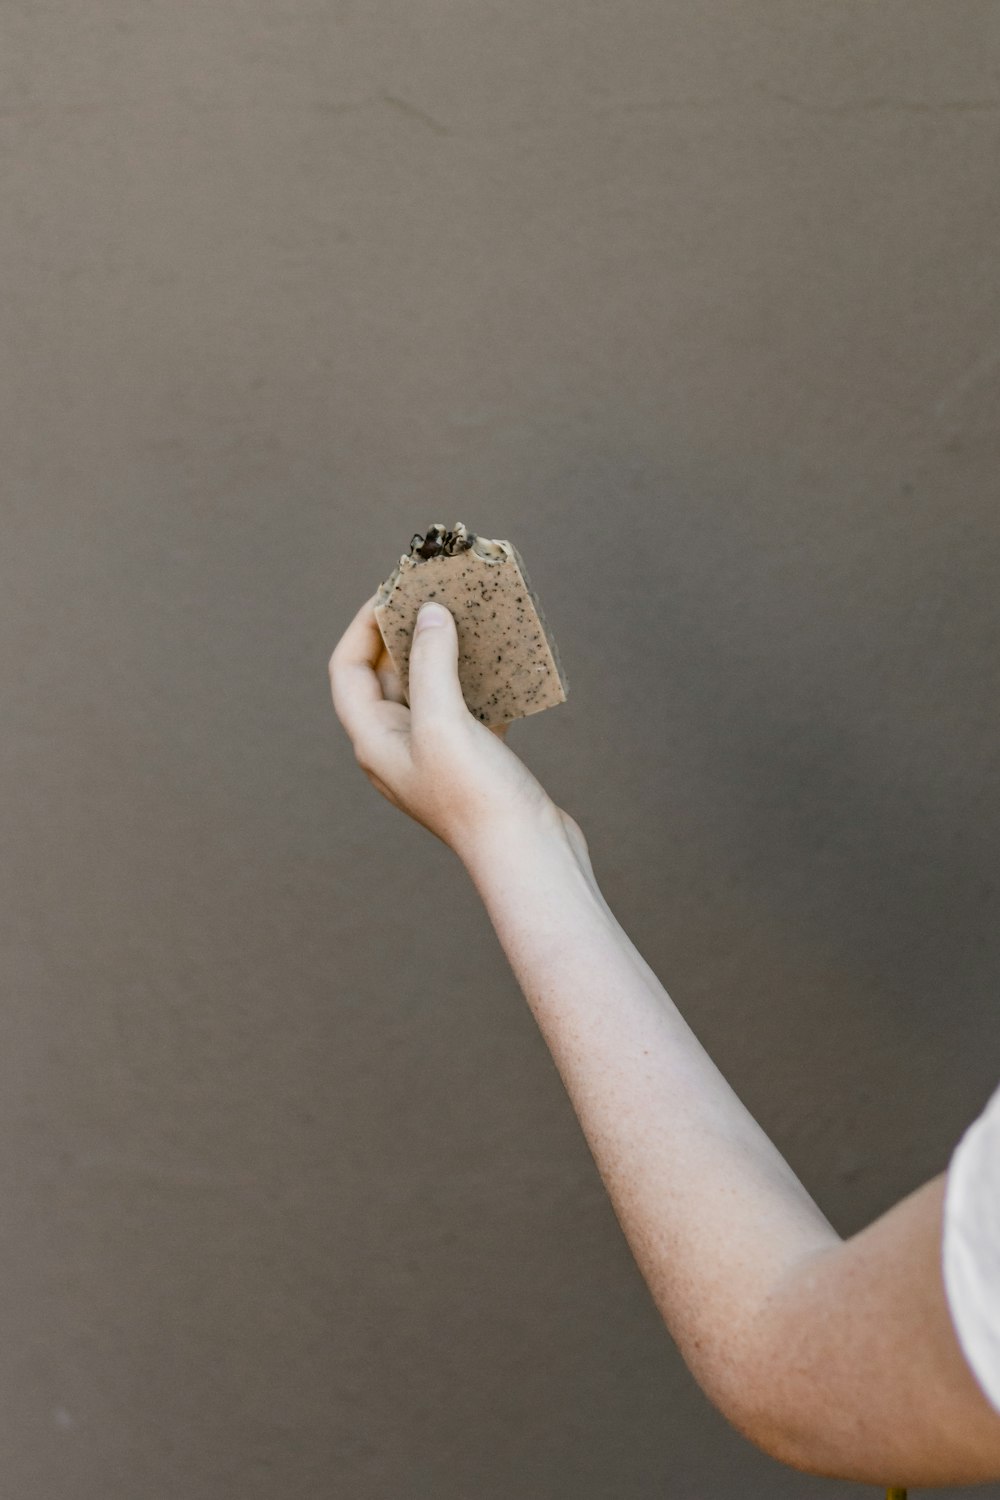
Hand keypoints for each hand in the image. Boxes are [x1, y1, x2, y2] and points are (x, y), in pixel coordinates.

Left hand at [328, 593, 561, 856]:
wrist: (529, 855)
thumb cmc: (476, 797)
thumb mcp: (444, 721)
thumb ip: (429, 662)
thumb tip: (428, 613)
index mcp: (374, 741)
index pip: (348, 670)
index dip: (362, 626)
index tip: (392, 591)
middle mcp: (397, 748)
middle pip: (387, 677)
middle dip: (407, 634)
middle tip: (433, 596)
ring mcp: (435, 756)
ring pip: (431, 690)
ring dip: (446, 654)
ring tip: (468, 620)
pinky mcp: (473, 762)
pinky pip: (467, 708)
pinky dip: (479, 682)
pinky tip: (503, 663)